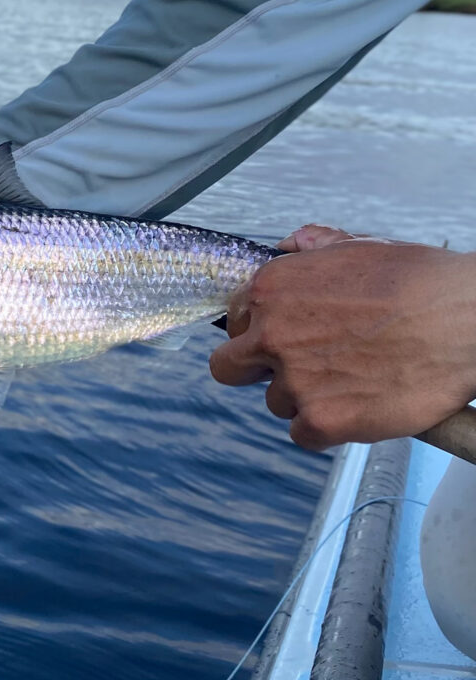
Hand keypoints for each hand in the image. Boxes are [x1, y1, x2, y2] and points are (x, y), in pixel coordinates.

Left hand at [209, 224, 475, 450]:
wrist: (467, 319)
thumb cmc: (419, 280)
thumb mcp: (357, 247)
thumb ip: (312, 249)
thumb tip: (289, 245)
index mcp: (271, 291)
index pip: (236, 321)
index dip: (258, 331)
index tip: (281, 336)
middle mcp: (272, 335)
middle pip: (227, 368)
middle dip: (253, 370)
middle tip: (294, 368)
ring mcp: (294, 381)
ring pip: (276, 402)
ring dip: (304, 397)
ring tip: (351, 380)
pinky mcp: (322, 420)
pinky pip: (302, 434)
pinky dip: (326, 427)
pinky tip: (357, 407)